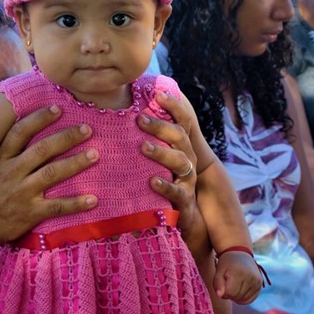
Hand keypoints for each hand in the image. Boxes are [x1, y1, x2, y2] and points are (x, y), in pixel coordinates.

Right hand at [0, 105, 98, 245]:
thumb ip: (7, 151)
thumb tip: (26, 126)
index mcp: (1, 159)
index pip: (19, 132)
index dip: (39, 119)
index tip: (57, 108)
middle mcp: (11, 172)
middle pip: (42, 149)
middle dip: (66, 137)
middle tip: (87, 129)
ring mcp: (21, 193)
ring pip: (52, 173)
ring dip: (75, 163)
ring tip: (95, 154)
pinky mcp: (30, 213)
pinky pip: (57, 206)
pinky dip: (76, 203)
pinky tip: (93, 199)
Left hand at [138, 92, 197, 232]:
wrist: (183, 220)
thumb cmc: (163, 183)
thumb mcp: (156, 161)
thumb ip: (147, 140)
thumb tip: (126, 116)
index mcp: (180, 147)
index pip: (181, 121)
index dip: (174, 106)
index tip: (159, 93)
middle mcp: (187, 160)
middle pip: (179, 137)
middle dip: (161, 126)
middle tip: (140, 119)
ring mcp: (186, 180)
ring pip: (180, 161)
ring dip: (161, 152)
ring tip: (143, 147)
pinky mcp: (183, 201)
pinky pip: (177, 192)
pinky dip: (165, 186)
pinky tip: (152, 181)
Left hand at [214, 251, 262, 303]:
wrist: (240, 254)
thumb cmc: (227, 263)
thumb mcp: (219, 270)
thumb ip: (217, 283)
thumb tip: (220, 295)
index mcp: (239, 273)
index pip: (230, 293)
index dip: (223, 292)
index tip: (222, 285)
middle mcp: (250, 277)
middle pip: (237, 297)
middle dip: (229, 294)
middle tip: (227, 284)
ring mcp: (257, 281)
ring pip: (243, 300)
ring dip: (236, 297)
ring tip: (233, 286)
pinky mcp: (260, 284)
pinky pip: (250, 299)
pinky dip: (243, 298)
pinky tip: (239, 291)